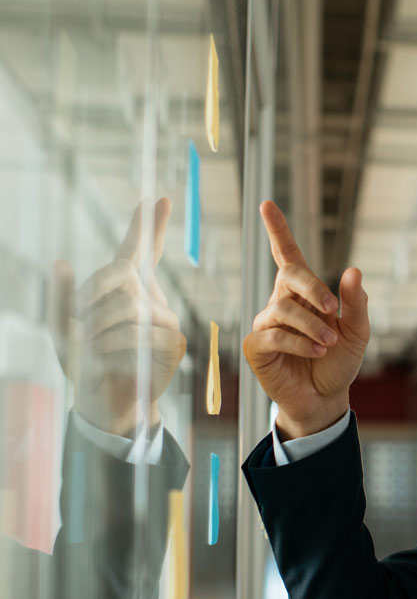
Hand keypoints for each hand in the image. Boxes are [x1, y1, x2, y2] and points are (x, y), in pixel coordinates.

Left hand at [54, 198, 186, 435]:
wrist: (104, 400)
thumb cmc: (84, 361)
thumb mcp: (60, 326)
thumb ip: (60, 296)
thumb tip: (61, 263)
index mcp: (127, 288)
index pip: (140, 250)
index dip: (148, 224)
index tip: (158, 198)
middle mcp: (151, 297)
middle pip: (123, 276)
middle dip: (92, 296)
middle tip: (76, 323)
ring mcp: (165, 319)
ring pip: (131, 306)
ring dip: (99, 328)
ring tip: (88, 348)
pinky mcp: (174, 342)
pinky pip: (143, 333)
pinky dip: (115, 346)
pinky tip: (106, 359)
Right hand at [242, 201, 368, 437]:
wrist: (327, 397)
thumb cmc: (340, 361)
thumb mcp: (358, 331)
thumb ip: (356, 303)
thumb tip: (353, 270)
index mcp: (304, 294)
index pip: (288, 256)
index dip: (278, 231)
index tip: (266, 204)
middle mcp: (281, 303)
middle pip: (289, 275)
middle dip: (313, 287)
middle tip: (334, 309)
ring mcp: (266, 324)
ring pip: (283, 309)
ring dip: (312, 325)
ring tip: (329, 342)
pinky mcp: (257, 347)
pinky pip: (275, 334)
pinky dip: (300, 342)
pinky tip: (316, 351)